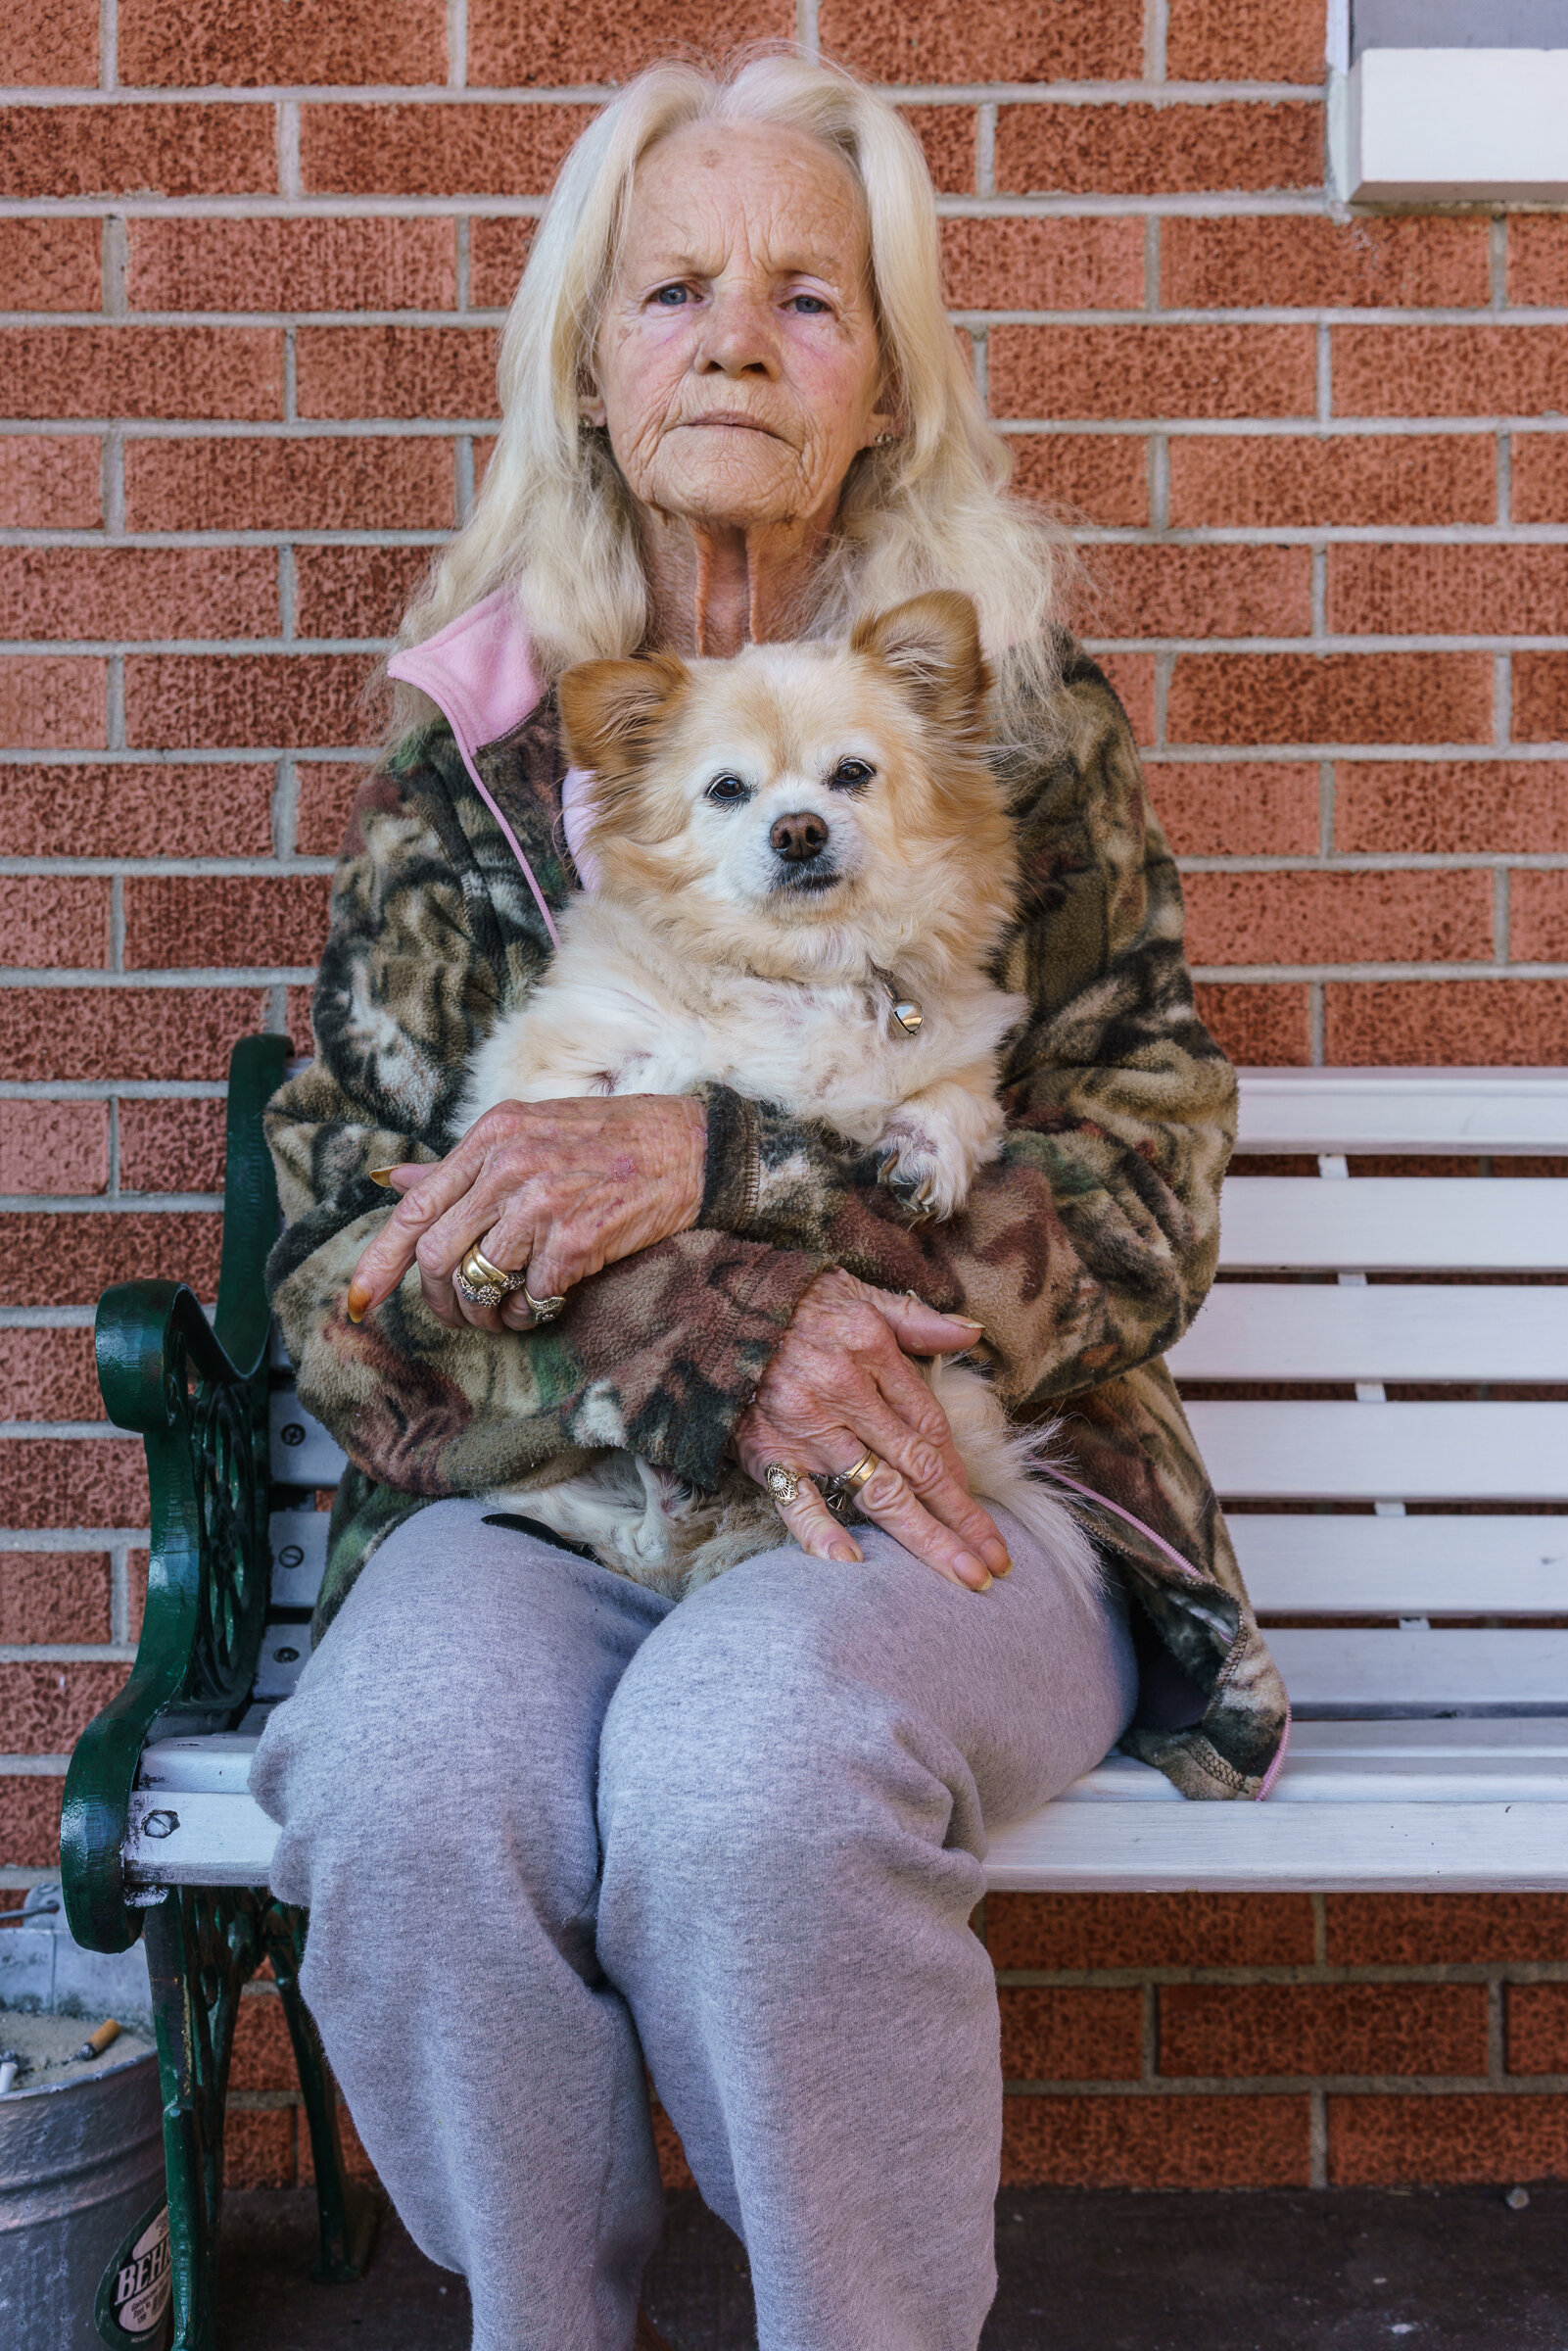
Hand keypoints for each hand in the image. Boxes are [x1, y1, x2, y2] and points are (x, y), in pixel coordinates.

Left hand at [346, 1094, 706, 1332]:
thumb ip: (462, 1164)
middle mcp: (508, 1166)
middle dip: (441, 1300)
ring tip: (508, 1310)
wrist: (688, 1148)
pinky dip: (529, 1313)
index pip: (413, 1209)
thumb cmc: (608, 1141)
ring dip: (487, 1313)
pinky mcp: (576, 1239)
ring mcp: (541, 1203)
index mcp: (490, 1136)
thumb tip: (395, 1182)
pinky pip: (529, 1297)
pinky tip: (545, 1303)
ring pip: (480, 1283)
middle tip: (461, 1314)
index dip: (378, 1263)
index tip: (358, 1302)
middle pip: (436, 1255)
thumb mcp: (527, 1131)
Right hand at [731, 1268, 1010, 1592]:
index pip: (930, 1423)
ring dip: (923, 1538)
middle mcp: (844, 1391)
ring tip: (962, 1576)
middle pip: (917, 1466)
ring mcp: (805, 1427)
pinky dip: (822, 1534)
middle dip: (961, 1519)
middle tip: (996, 1563)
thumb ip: (916, 1318)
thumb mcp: (857, 1291)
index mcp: (871, 1350)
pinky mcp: (766, 1451)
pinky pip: (798, 1500)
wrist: (702, 1306)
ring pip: (877, 1490)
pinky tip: (853, 1566)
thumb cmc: (787, 1302)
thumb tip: (972, 1332)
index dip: (959, 1471)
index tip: (980, 1509)